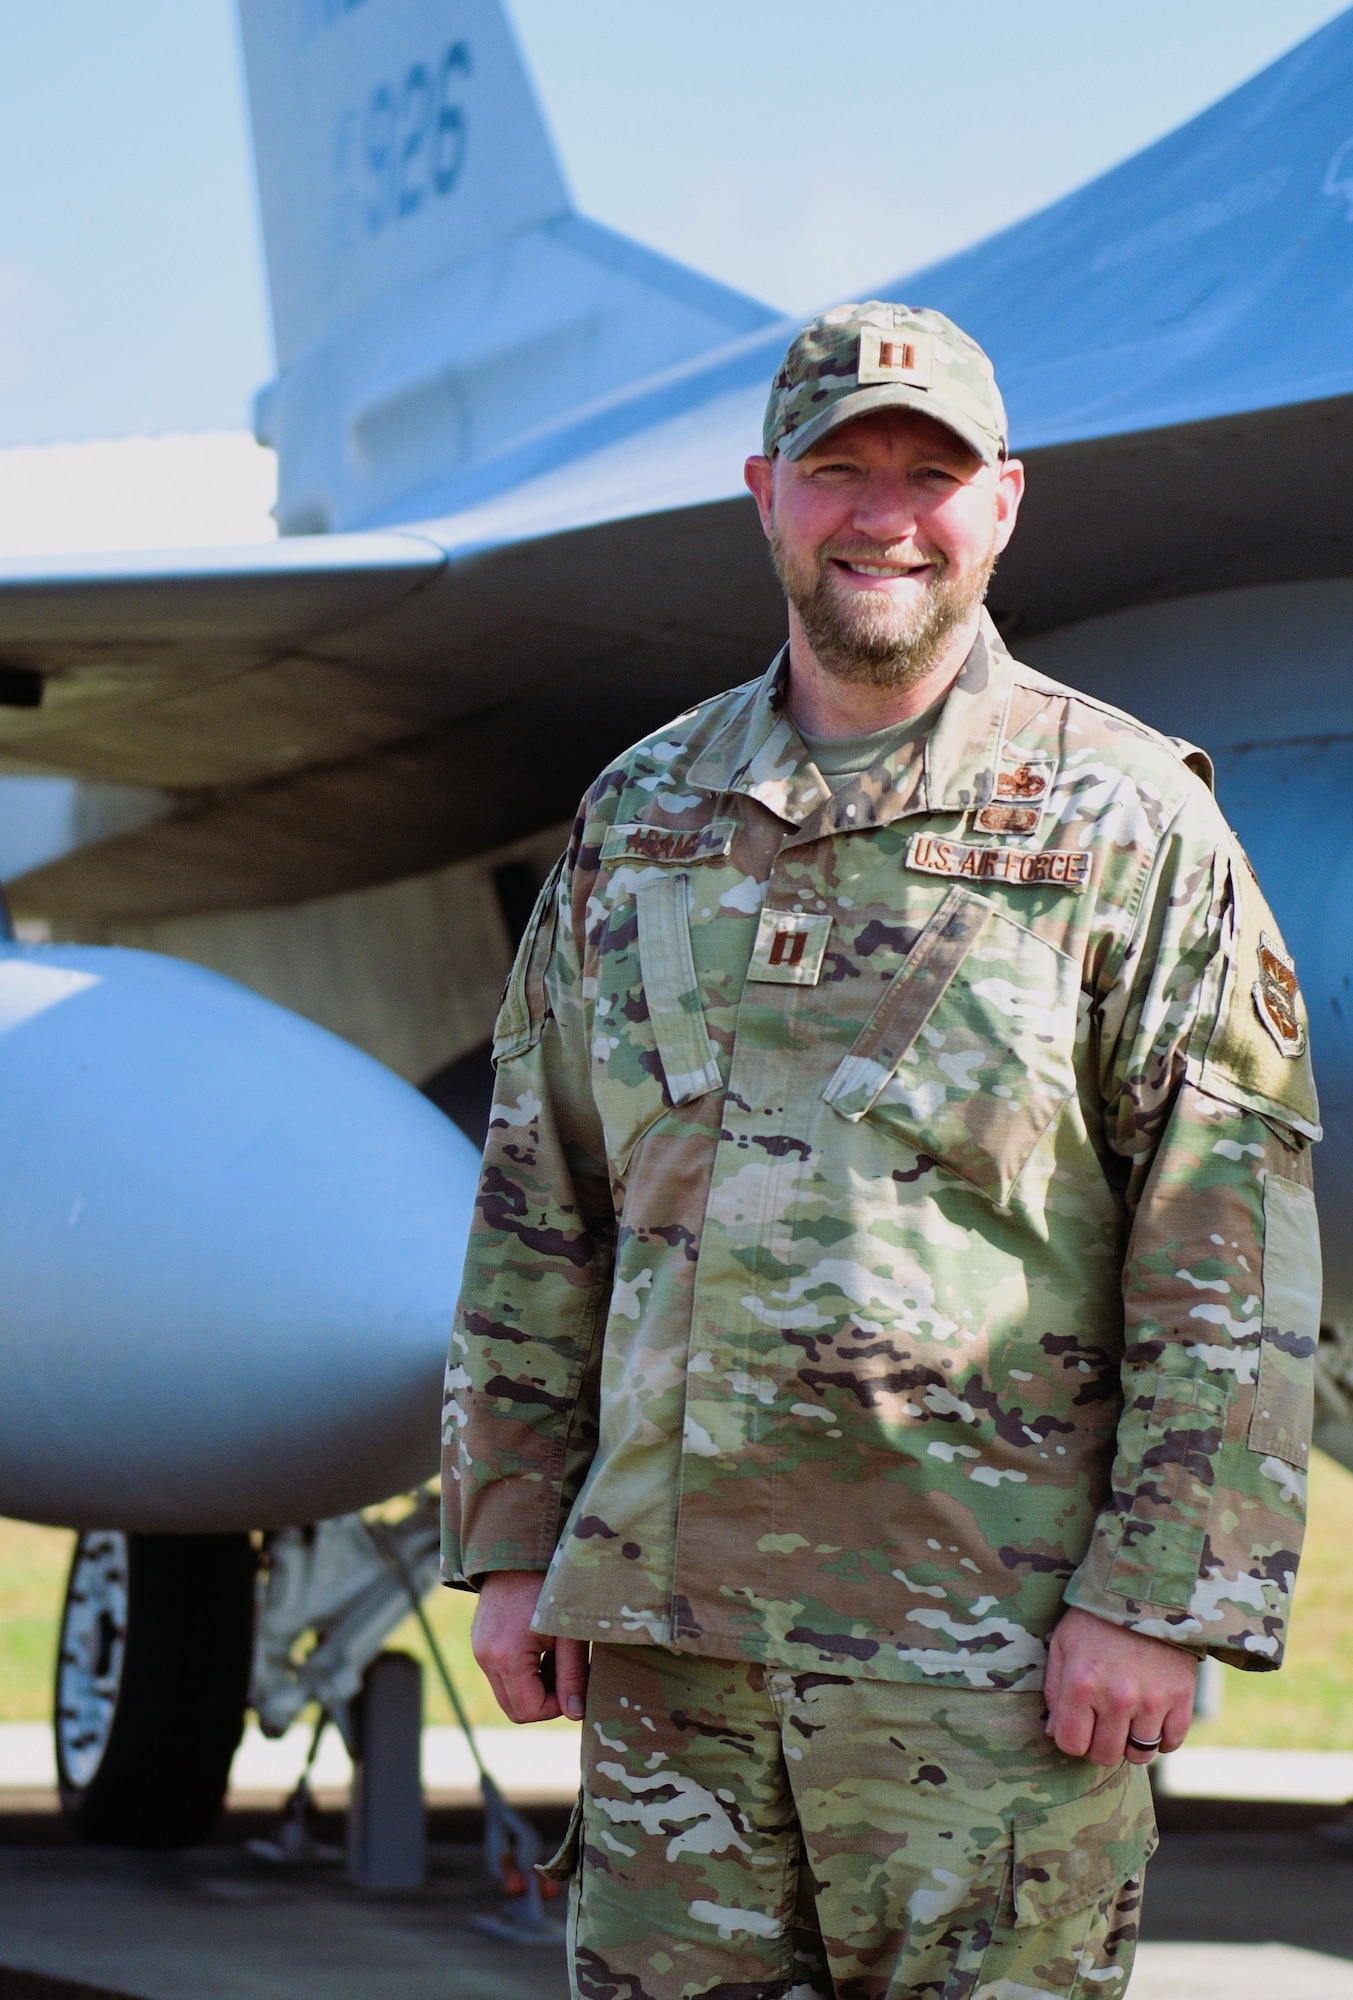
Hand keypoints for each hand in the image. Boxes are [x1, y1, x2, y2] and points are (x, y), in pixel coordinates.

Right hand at [471, 1570, 589, 1724]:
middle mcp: (485, 1657)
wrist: (520, 1550)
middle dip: (544, 1700)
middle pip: (514, 1709)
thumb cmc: (551, 1587)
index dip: (556, 1706)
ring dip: (533, 1686)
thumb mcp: (569, 1631)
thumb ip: (573, 1675)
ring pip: (506, 1692)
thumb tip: (576, 1714)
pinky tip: (540, 1647)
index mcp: (507, 1657)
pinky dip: (521, 1672)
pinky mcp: (479, 1641)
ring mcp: (478, 1649)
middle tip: (567, 1674)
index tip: (574, 1684)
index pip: (529, 1710)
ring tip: (555, 1656)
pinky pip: (499, 1674)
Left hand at [1043, 1605, 1197, 1766]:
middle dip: (1099, 1745)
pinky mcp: (1181, 1697)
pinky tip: (1153, 1718)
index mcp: (1081, 1684)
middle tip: (1103, 1724)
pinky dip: (1162, 1738)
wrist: (1146, 1589)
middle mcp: (1116, 1697)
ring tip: (1128, 1722)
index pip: (1071, 1744)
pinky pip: (1172, 1742)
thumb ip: (1054, 1690)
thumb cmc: (1096, 1618)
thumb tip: (1054, 1733)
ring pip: (1140, 1754)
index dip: (1072, 1740)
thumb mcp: (1062, 1644)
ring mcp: (1152, 1699)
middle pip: (1105, 1754)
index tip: (1078, 1726)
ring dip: (1131, 1744)